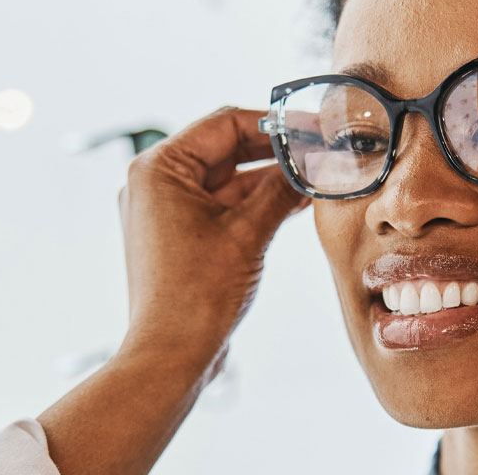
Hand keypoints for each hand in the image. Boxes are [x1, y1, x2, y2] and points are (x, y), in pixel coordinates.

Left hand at [39, 107, 305, 474]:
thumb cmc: (195, 295)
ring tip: (316, 178)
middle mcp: (155, 183)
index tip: (314, 126)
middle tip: (321, 151)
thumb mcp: (248, 232)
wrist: (172, 354)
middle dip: (276, 152)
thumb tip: (312, 161)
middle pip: (226, 148)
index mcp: (159, 168)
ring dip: (269, 180)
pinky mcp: (179, 236)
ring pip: (228, 179)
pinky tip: (295, 203)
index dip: (275, 123)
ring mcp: (166, 211)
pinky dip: (256, 204)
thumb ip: (280, 189)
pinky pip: (223, 206)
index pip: (225, 123)